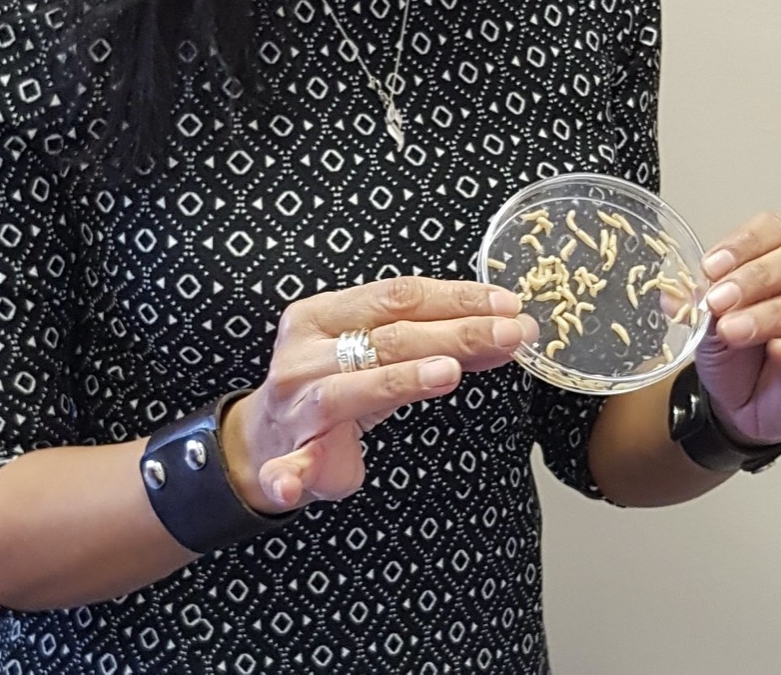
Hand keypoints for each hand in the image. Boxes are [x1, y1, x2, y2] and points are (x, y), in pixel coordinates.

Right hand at [222, 276, 535, 512]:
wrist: (270, 439)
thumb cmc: (336, 384)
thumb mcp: (383, 354)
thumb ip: (437, 341)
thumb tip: (506, 329)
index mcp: (324, 313)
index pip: (398, 295)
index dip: (455, 298)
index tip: (506, 304)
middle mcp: (306, 353)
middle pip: (389, 338)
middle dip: (455, 334)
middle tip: (511, 334)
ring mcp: (295, 406)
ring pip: (352, 389)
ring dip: (399, 380)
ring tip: (446, 372)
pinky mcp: (290, 459)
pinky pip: (287, 470)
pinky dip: (289, 477)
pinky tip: (293, 485)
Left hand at [694, 212, 780, 446]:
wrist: (739, 404)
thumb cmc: (730, 351)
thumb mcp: (704, 320)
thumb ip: (695, 301)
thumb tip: (674, 291)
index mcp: (779, 259)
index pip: (777, 229)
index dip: (746, 242)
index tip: (712, 266)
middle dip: (757, 276)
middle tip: (720, 300)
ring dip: (770, 314)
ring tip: (732, 330)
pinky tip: (775, 350)